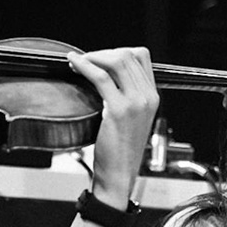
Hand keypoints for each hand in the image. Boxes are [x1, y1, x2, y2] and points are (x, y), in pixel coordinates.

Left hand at [68, 46, 158, 204]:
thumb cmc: (120, 150)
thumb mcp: (130, 118)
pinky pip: (100, 77)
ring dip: (93, 56)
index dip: (118, 51)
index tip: (100, 58)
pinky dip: (84, 65)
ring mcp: (136, 102)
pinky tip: (74, 64)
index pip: (141, 56)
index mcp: (153, 96)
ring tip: (77, 61)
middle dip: (102, 52)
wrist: (119, 175)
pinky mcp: (119, 110)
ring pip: (116, 61)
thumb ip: (126, 96)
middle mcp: (148, 96)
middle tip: (85, 59)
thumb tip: (104, 75)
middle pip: (127, 55)